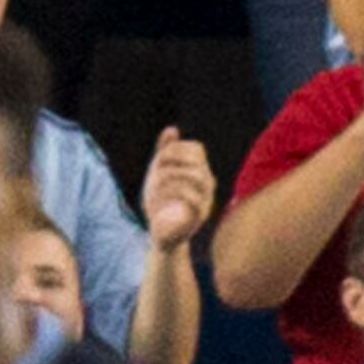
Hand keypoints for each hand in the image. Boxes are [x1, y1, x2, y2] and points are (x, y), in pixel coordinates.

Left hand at [142, 128, 214, 249]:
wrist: (161, 234)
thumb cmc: (161, 204)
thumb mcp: (159, 173)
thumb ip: (165, 152)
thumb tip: (172, 129)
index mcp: (199, 173)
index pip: (197, 149)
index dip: (177, 147)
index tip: (159, 157)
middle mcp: (207, 186)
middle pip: (198, 161)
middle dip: (173, 159)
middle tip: (156, 168)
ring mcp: (205, 201)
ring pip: (198, 177)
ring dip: (172, 175)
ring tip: (156, 182)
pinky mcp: (197, 217)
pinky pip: (192, 198)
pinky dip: (171, 192)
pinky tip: (157, 196)